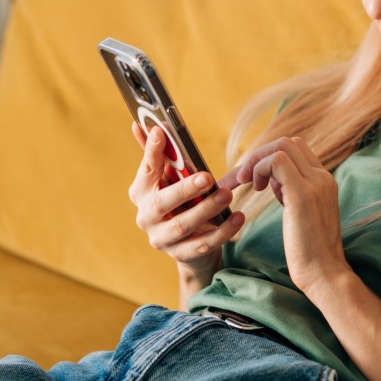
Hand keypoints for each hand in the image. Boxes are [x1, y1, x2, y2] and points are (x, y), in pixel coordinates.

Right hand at [128, 124, 244, 280]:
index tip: (163, 132)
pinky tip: (238, 218)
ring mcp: (161, 239)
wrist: (190, 248)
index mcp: (142, 193)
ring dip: (207, 209)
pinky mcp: (181, 255)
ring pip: (183, 225)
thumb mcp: (172, 179)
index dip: (153, 151)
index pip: (147, 170)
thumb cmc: (181, 203)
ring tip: (227, 195)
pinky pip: (203, 244)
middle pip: (162, 203)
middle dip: (184, 189)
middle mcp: (146, 217)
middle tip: (207, 177)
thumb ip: (161, 155)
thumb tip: (148, 124)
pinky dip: (222, 231)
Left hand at [234, 137, 350, 293]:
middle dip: (259, 156)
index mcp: (323, 180)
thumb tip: (274, 181)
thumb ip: (291, 193)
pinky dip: (259, 169)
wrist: (324, 273)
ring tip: (248, 184)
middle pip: (287, 143)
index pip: (296, 149)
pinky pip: (276, 161)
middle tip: (244, 179)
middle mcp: (322, 177)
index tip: (254, 181)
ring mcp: (315, 183)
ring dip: (257, 161)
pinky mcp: (303, 194)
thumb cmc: (309, 251)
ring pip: (282, 147)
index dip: (269, 158)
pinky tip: (255, 189)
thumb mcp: (301, 214)